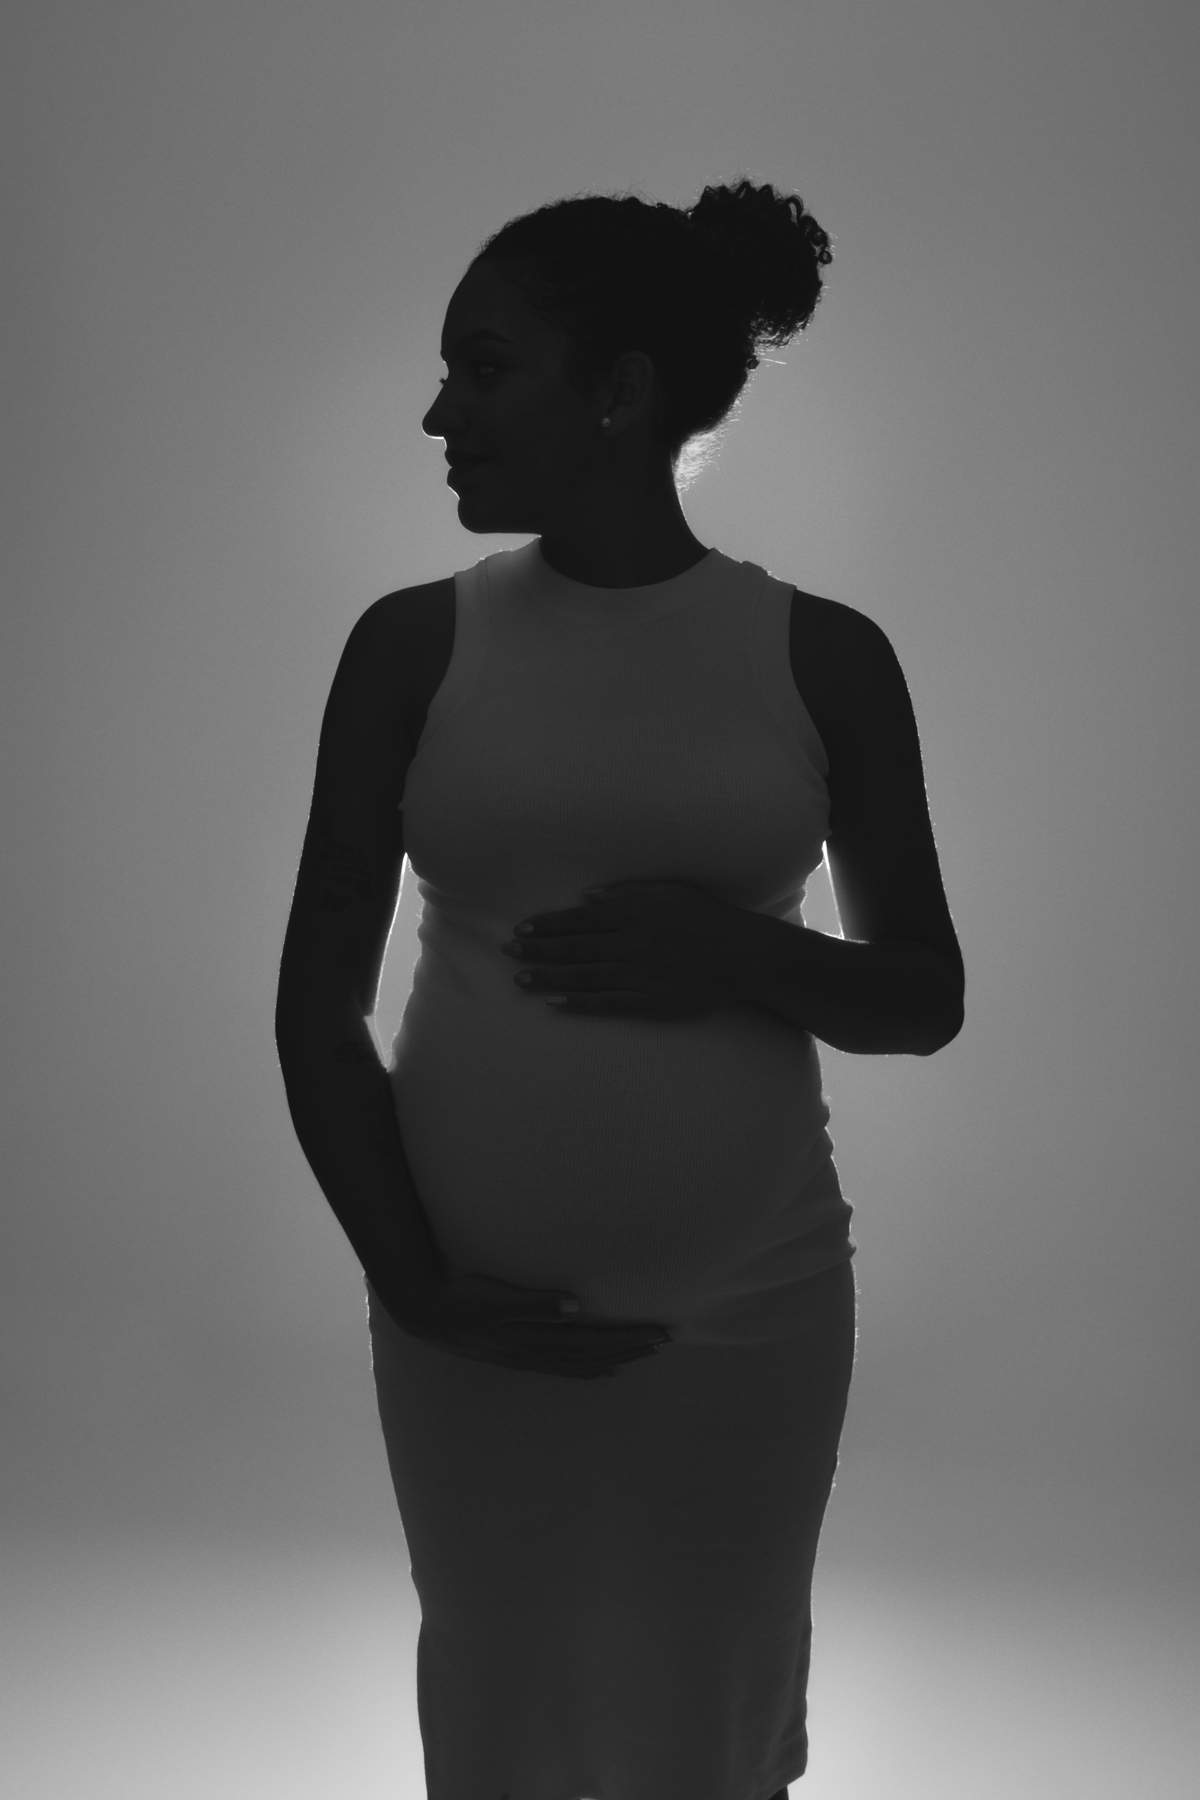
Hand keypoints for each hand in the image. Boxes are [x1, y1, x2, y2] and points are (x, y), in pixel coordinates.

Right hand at [401, 1272, 672, 1378]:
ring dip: (617, 1358)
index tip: (658, 1332)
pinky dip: (590, 1369)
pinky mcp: (520, 1354)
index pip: (594, 1341)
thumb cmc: (460, 1300)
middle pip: (595, 1355)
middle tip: (666, 1340)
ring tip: (645, 1354)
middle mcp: (536, 1354)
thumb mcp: (496, 1299)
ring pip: (583, 1363)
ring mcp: (528, 1357)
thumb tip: (575, 1306)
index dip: (628, 1338)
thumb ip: (534, 1304)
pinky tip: (604, 1369)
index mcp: (536, 1340)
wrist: (424, 1313)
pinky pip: (565, 1368)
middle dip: (632, 1348)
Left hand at [500, 879, 756, 1019]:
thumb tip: (587, 897)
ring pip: (584, 976)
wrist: (743, 954)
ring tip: (519, 979)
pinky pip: (608, 1003)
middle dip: (537, 950)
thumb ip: (627, 893)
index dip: (547, 924)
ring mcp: (640, 974)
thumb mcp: (669, 892)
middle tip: (507, 952)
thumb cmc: (707, 917)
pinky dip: (579, 1003)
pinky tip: (554, 1003)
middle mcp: (631, 943)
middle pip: (574, 947)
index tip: (521, 929)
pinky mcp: (650, 1001)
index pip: (580, 919)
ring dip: (548, 978)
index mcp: (634, 913)